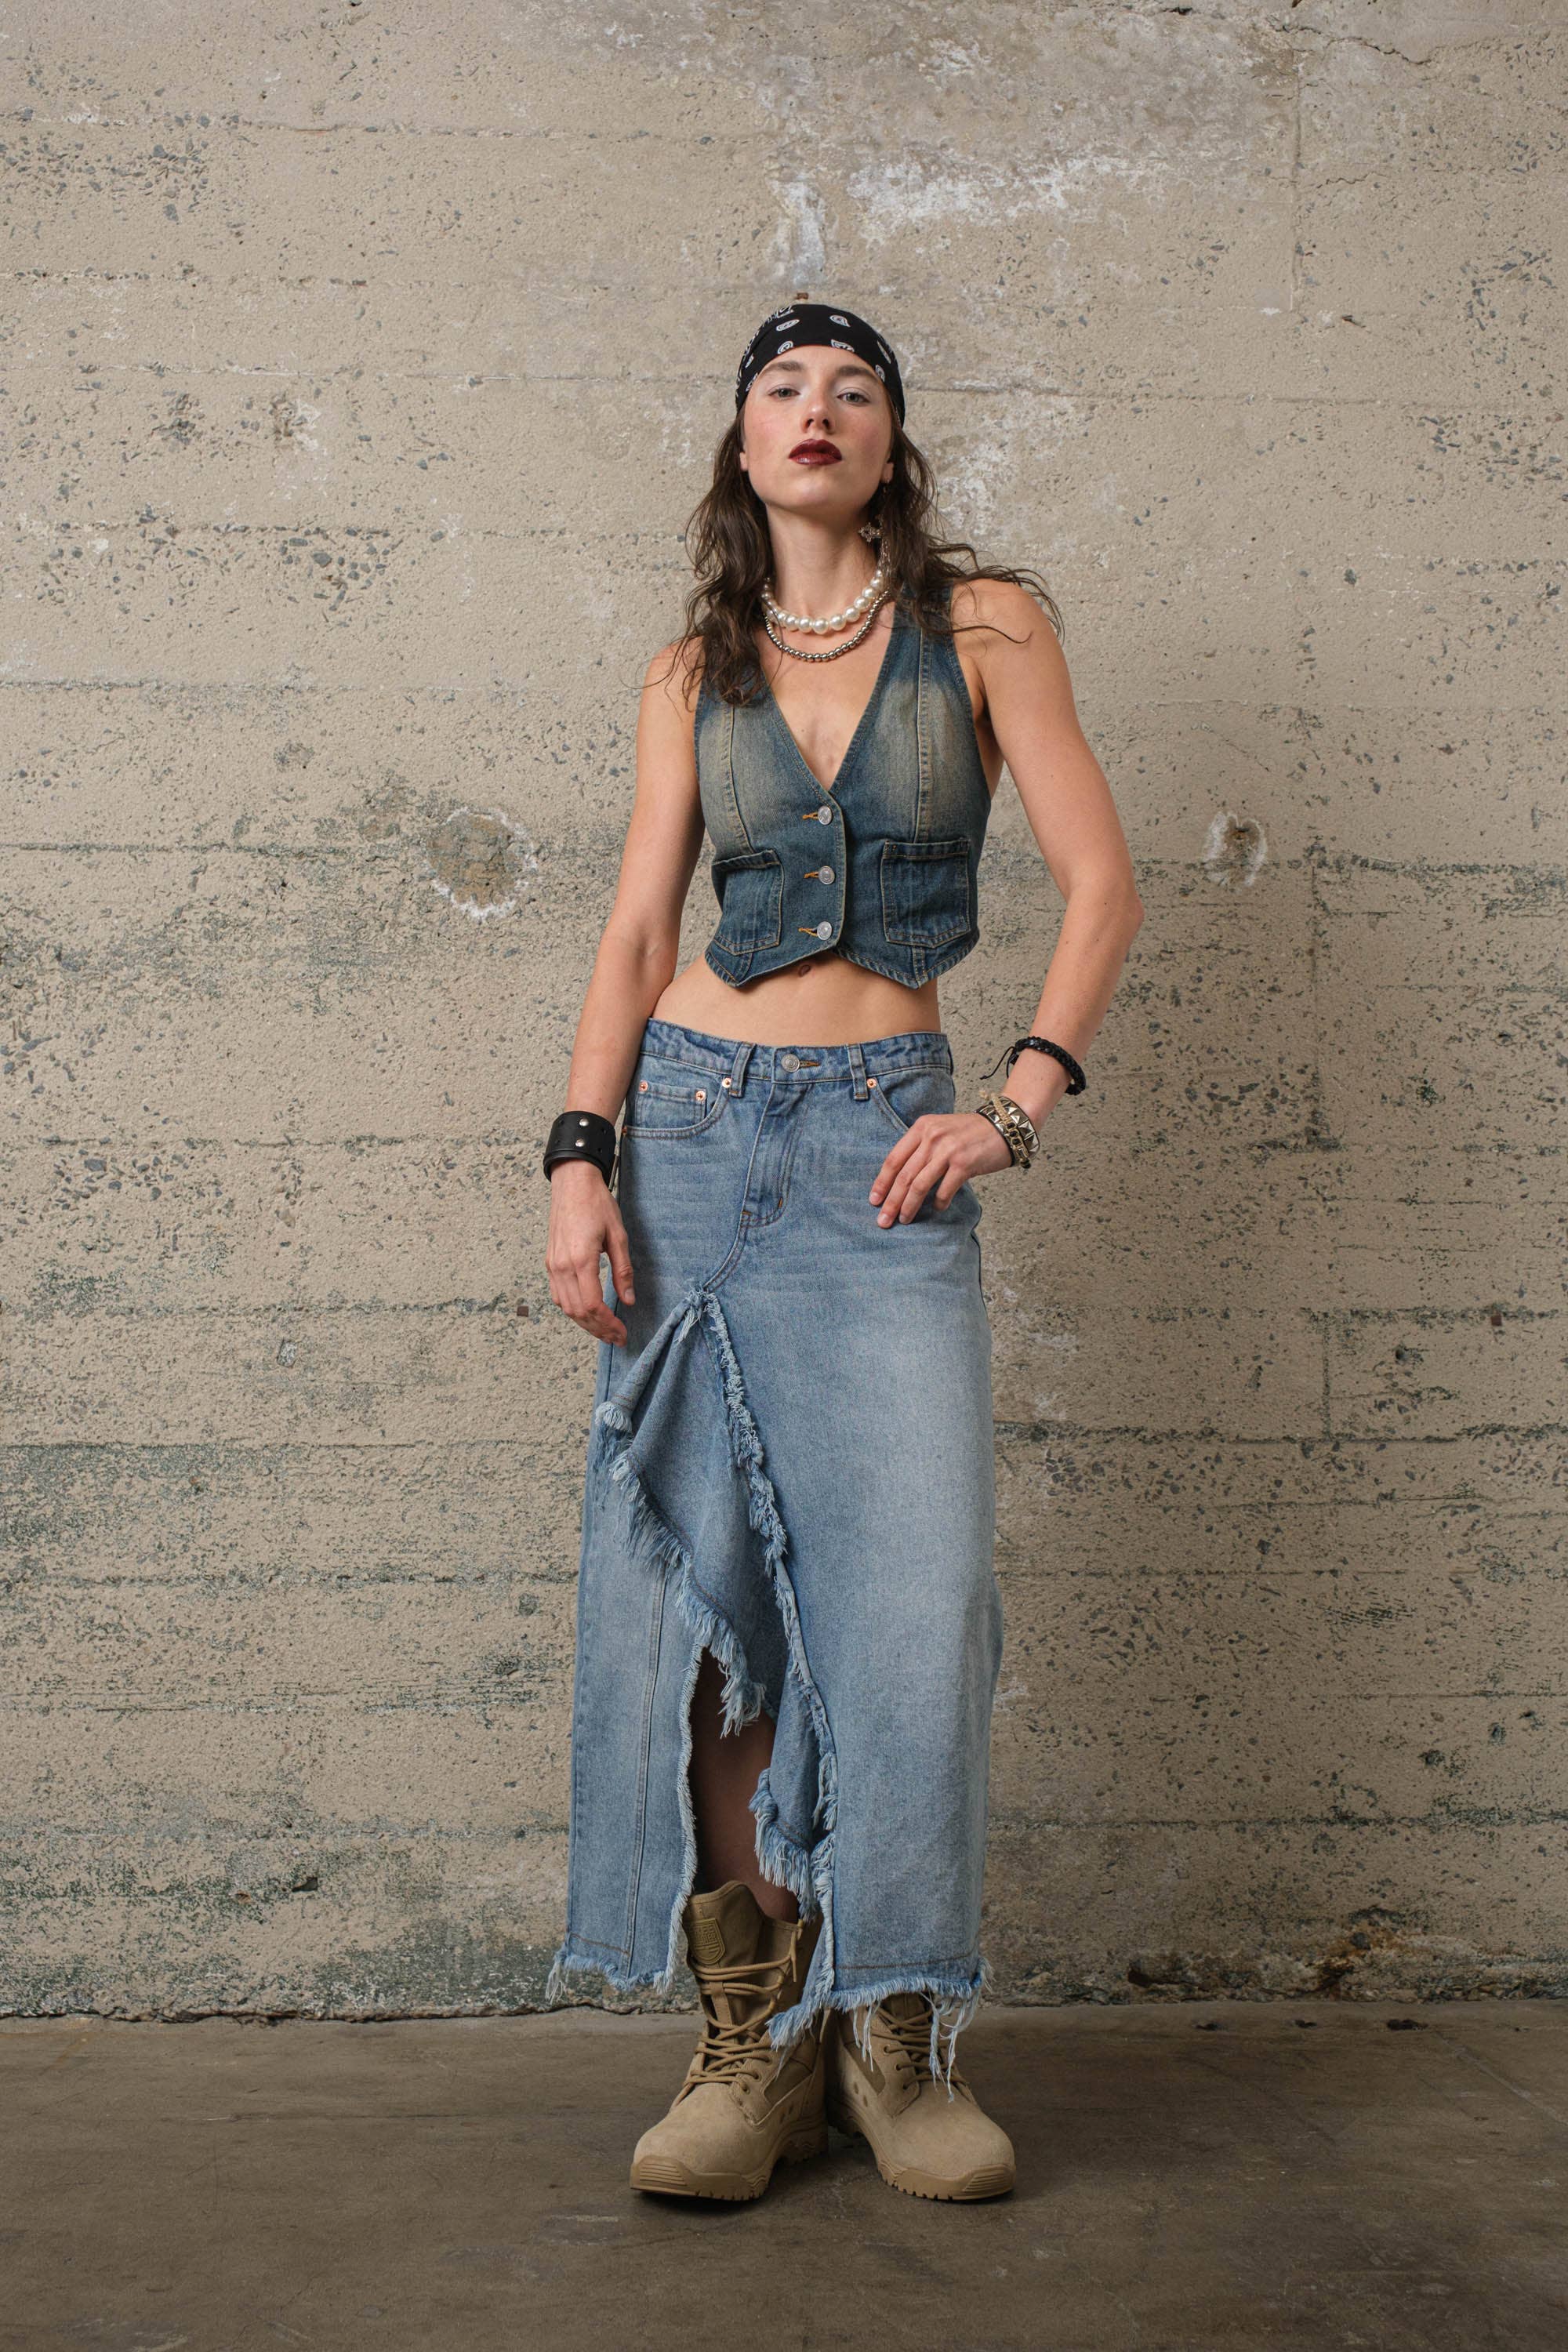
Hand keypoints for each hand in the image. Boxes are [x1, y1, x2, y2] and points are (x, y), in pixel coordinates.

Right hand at [546, 1161, 635, 1344]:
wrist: (571, 1183)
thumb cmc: (596, 1203)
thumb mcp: (618, 1235)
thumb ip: (623, 1270)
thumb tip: (628, 1300)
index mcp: (581, 1260)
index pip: (592, 1305)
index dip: (608, 1324)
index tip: (622, 1332)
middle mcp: (562, 1266)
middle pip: (578, 1312)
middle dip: (598, 1330)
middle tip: (617, 1338)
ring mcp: (553, 1265)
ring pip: (565, 1307)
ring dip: (585, 1323)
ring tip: (604, 1331)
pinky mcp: (550, 1262)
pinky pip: (558, 1295)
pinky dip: (572, 1310)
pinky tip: (586, 1313)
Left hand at [870, 1109, 1016, 1225]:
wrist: (1005, 1126)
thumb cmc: (971, 1133)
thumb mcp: (940, 1130)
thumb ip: (920, 1147)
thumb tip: (900, 1178)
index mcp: (922, 1128)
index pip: (893, 1159)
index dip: (881, 1182)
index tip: (874, 1200)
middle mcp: (932, 1137)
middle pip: (903, 1175)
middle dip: (891, 1201)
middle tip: (883, 1220)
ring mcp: (948, 1151)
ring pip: (919, 1185)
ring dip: (909, 1206)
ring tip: (904, 1219)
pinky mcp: (964, 1164)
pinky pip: (944, 1190)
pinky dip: (939, 1203)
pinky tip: (938, 1208)